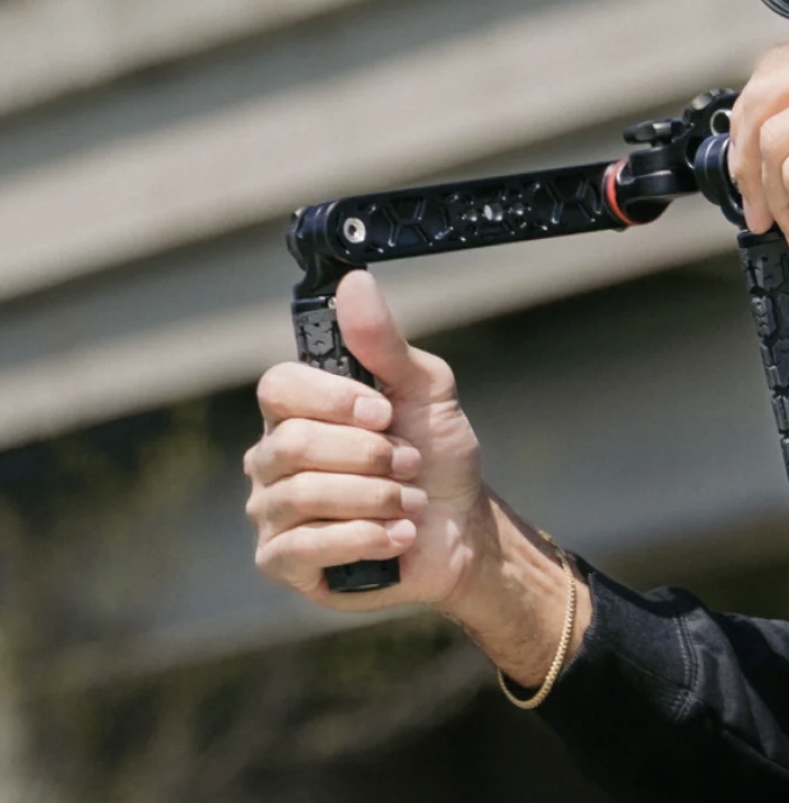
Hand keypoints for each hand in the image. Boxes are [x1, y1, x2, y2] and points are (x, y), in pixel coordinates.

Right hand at [245, 271, 492, 611]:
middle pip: (291, 444)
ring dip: (376, 497)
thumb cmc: (436, 456)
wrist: (461, 529)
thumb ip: (385, 342)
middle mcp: (272, 458)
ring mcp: (272, 512)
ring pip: (302, 494)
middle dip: (368, 455)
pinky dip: (366, 537)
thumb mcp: (426, 390)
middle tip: (410, 462)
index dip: (332, 400)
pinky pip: (305, 545)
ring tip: (410, 501)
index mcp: (299, 411)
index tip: (384, 412)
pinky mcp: (283, 562)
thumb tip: (353, 282)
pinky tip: (399, 536)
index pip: (278, 388)